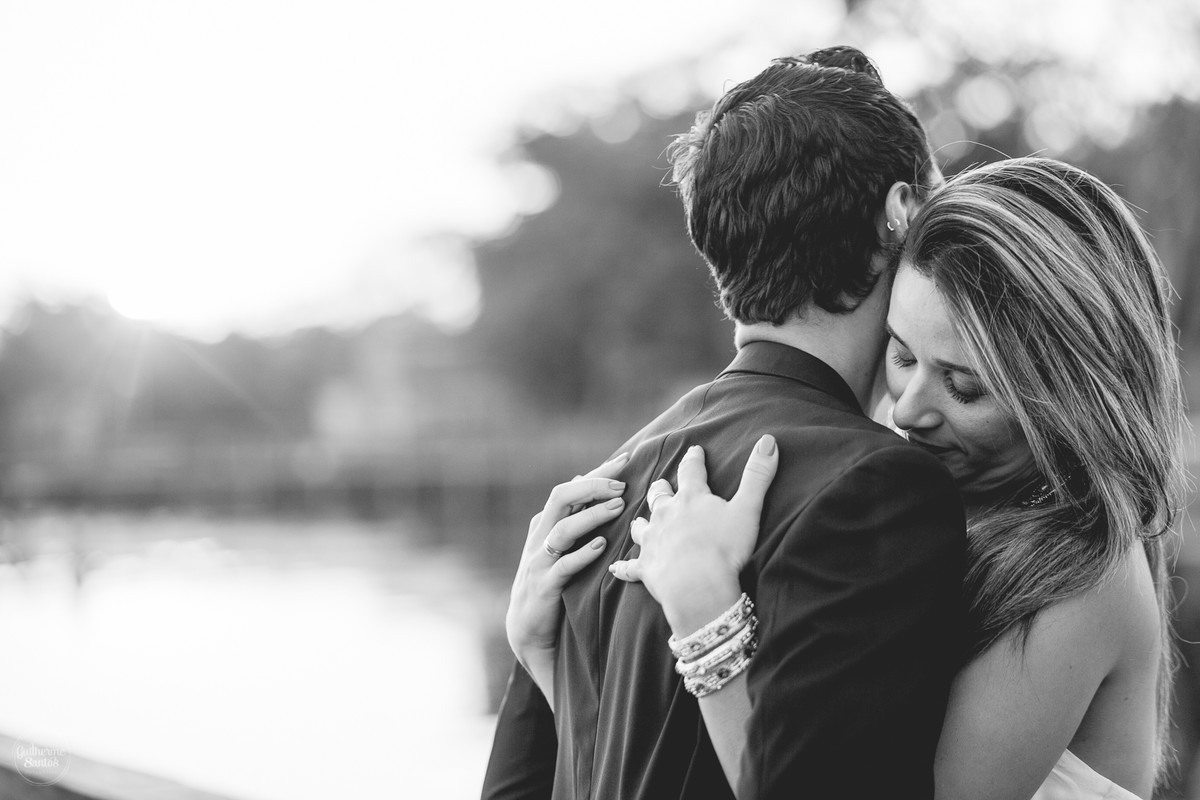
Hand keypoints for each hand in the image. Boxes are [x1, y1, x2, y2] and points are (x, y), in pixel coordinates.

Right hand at [506, 452, 629, 669]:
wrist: (528, 628)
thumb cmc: (550, 579)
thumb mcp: (558, 542)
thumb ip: (570, 512)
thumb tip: (582, 476)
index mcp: (545, 522)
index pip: (570, 487)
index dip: (597, 472)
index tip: (625, 459)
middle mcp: (540, 536)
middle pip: (561, 498)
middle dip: (592, 487)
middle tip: (622, 485)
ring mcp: (539, 561)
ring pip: (563, 529)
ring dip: (591, 516)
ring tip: (618, 507)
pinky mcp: (544, 586)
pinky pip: (563, 566)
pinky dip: (582, 554)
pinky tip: (601, 546)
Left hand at [609, 435, 777, 636]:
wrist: (696, 585)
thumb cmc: (724, 547)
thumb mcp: (748, 509)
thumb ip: (757, 475)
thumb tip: (769, 440)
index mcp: (691, 499)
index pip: (692, 471)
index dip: (694, 459)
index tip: (694, 450)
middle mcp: (666, 514)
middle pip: (660, 495)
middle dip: (662, 488)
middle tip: (662, 484)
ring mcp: (652, 540)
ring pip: (641, 525)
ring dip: (642, 522)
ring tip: (641, 520)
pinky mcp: (645, 567)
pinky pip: (629, 567)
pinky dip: (623, 567)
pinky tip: (615, 567)